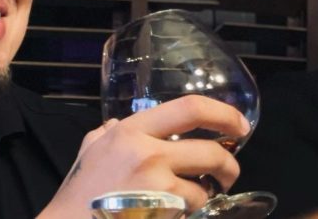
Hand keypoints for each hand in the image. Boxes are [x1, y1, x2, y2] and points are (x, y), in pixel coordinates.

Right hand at [38, 95, 250, 218]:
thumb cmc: (78, 190)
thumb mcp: (89, 149)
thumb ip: (106, 133)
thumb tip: (116, 124)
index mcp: (131, 131)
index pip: (189, 108)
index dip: (223, 114)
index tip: (240, 125)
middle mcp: (147, 153)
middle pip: (211, 152)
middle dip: (229, 165)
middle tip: (227, 174)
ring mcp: (156, 186)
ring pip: (205, 189)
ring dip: (206, 197)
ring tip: (192, 201)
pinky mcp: (163, 212)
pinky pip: (193, 212)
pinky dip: (190, 214)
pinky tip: (172, 213)